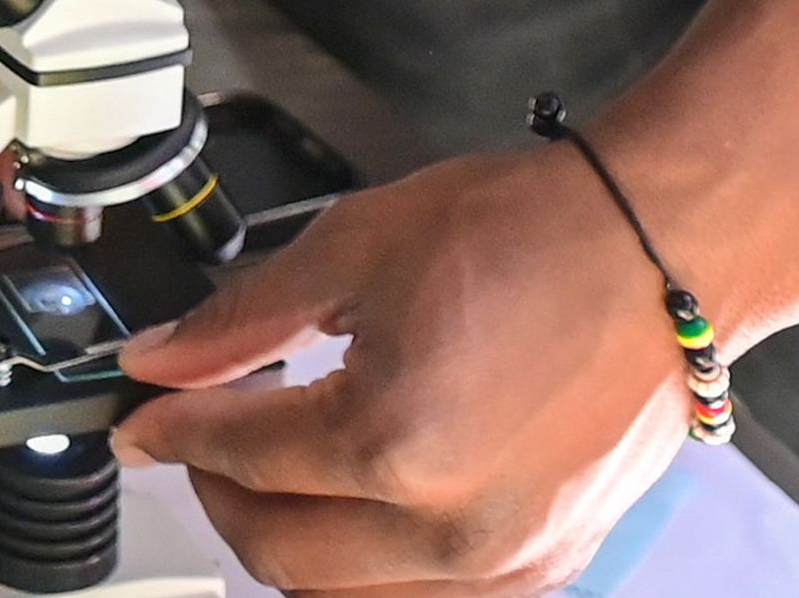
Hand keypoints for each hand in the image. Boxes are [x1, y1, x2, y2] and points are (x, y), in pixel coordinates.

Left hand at [114, 145, 695, 593]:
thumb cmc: (526, 235)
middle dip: (217, 497)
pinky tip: (354, 494)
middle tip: (194, 438)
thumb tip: (158, 359)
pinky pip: (425, 594)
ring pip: (348, 593)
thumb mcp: (353, 249)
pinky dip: (366, 560)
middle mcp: (452, 527)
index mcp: (394, 443)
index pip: (239, 459)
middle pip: (281, 554)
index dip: (170, 431)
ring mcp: (507, 560)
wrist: (660, 251)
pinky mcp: (549, 565)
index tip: (138, 417)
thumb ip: (242, 320)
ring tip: (270, 466)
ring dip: (289, 539)